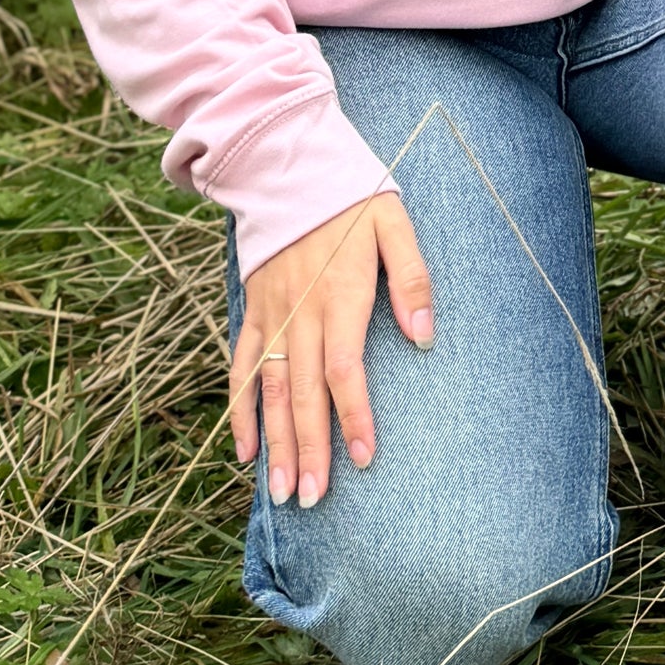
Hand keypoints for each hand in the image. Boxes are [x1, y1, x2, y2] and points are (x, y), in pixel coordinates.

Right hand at [228, 192, 432, 507]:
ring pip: (270, 389)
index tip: (362, 458)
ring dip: (276, 443)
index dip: (352, 415)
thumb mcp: (395, 223)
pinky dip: (240, 408)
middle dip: (310, 449)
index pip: (345, 369)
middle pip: (304, 392)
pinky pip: (242, 365)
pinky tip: (244, 450)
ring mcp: (273, 313)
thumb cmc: (354, 195)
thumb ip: (411, 277)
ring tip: (282, 492)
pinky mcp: (254, 308)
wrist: (291, 164)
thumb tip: (424, 333)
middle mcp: (302, 311)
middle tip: (314, 500)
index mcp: (341, 293)